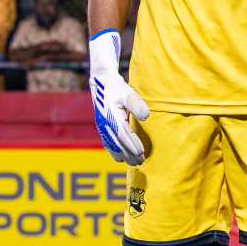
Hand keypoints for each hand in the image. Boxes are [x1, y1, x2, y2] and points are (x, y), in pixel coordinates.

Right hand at [88, 30, 148, 164]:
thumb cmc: (117, 88)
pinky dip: (113, 151)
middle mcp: (104, 123)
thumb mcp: (128, 93)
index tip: (142, 153)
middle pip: (118, 143)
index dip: (132, 145)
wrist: (101, 82)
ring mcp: (101, 125)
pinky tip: (119, 158)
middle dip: (129, 154)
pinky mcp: (101, 126)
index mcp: (111, 116)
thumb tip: (145, 117)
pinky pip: (106, 142)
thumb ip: (137, 104)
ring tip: (133, 163)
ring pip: (112, 144)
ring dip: (122, 155)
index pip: (123, 134)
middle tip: (141, 163)